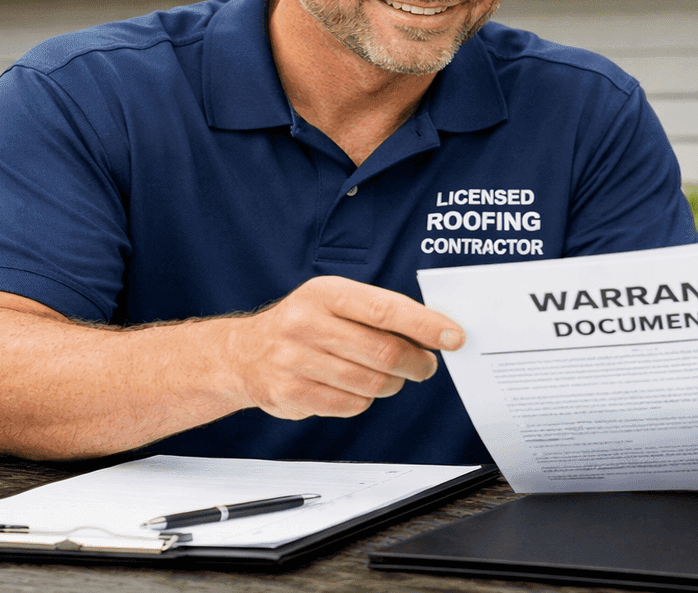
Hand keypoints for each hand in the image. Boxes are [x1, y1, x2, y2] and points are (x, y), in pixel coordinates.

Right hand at [222, 276, 464, 420]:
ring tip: (390, 377)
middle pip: (383, 353)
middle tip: (426, 366)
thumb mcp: (335, 302)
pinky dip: (363, 400)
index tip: (453, 337)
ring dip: (392, 384)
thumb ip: (380, 312)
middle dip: (416, 363)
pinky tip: (355, 388)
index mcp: (325, 293)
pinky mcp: (289, 393)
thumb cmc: (305, 324)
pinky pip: (350, 404)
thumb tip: (435, 331)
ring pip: (370, 383)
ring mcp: (294, 360)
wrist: (244, 354)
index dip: (425, 325)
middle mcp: (306, 324)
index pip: (386, 309)